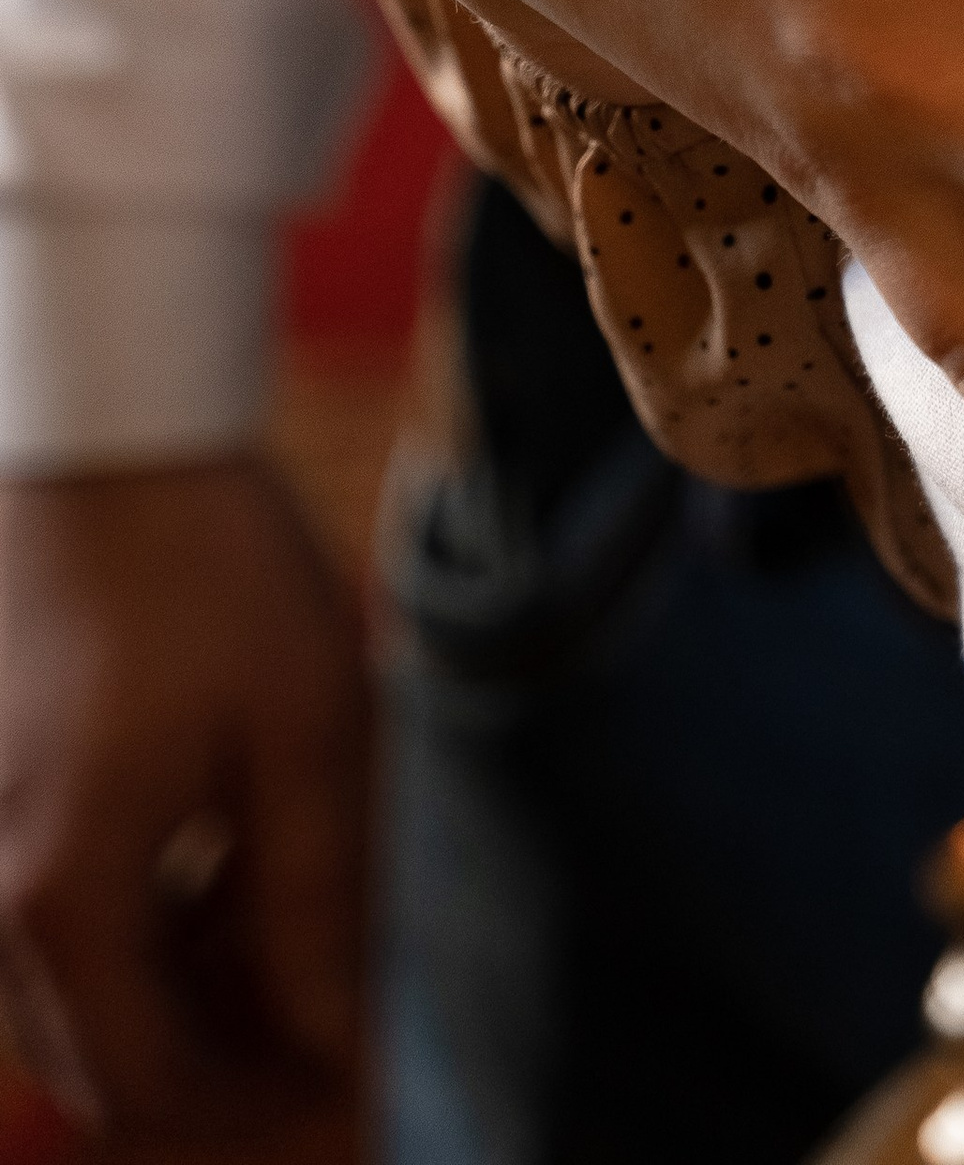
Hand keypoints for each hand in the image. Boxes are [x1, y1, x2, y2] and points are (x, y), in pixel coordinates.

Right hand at [0, 457, 367, 1146]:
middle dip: (215, 1064)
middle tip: (326, 1015)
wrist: (106, 436)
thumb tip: (344, 1041)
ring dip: (171, 999)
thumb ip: (315, 903)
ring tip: (279, 915)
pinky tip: (213, 862)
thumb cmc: (213, 566)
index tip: (349, 1085)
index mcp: (62, 893)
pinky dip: (129, 931)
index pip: (148, 1086)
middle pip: (94, 1061)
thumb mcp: (304, 729)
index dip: (255, 1107)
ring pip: (66, 999)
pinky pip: (43, 924)